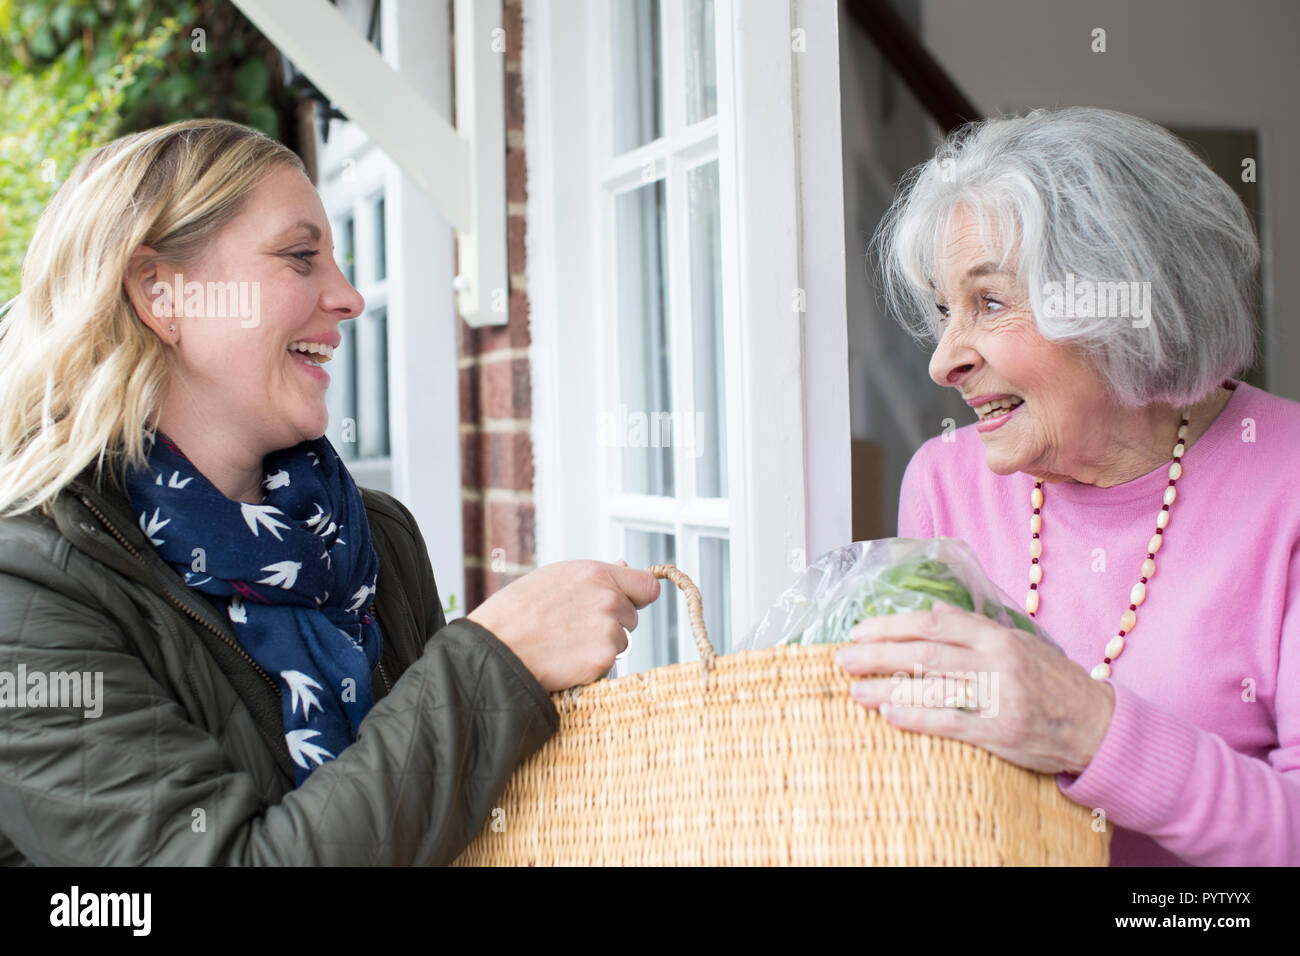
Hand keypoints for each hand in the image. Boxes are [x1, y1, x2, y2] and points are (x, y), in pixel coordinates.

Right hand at [467, 560, 660, 691]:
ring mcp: (608, 631)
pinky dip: (592, 667)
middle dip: (612, 623)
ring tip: (564, 644)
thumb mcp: (553, 579)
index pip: (647, 586)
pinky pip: (608, 665)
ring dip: (601, 646)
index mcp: (596, 574)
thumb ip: (594, 577)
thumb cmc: (515, 613)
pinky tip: (565, 661)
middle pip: (632, 617)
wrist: (494, 649)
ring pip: (621, 642)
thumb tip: (625, 568)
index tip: (630, 603)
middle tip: (573, 628)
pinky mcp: (602, 660)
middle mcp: (608, 599)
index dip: (638, 597)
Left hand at [835, 601, 1115, 774]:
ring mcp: (999, 697)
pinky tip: (889, 713)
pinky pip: (950, 722)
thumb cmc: (1052, 681)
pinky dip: (917, 717)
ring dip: (887, 687)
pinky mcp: (1000, 732)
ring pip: (932, 687)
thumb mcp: (1019, 643)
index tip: (860, 629)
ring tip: (855, 690)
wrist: (1096, 725)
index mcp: (998, 637)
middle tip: (844, 657)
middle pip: (925, 653)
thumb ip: (975, 628)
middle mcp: (997, 662)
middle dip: (878, 654)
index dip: (892, 625)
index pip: (933, 624)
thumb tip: (933, 613)